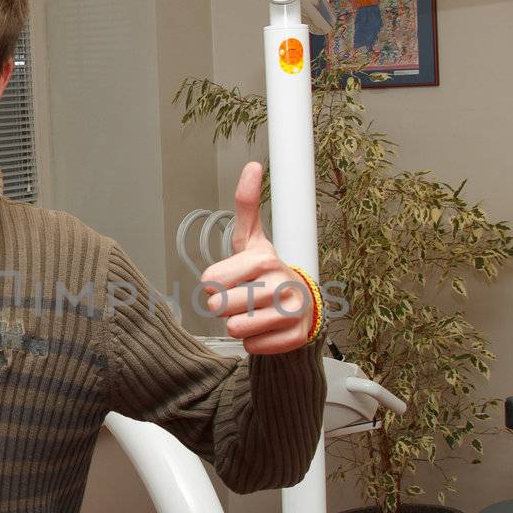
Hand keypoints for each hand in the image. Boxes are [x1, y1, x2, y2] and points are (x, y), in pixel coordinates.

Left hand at [199, 162, 314, 354]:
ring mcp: (290, 312)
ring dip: (238, 324)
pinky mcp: (295, 337)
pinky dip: (254, 342)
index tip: (231, 279)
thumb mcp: (252, 239)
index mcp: (263, 258)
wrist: (303, 304)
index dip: (214, 284)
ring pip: (235, 329)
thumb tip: (253, 165)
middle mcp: (280, 284)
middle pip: (219, 307)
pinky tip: (266, 327)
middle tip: (241, 298)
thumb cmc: (268, 272)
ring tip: (253, 312)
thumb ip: (246, 206)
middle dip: (224, 306)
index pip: (210, 280)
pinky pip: (251, 347)